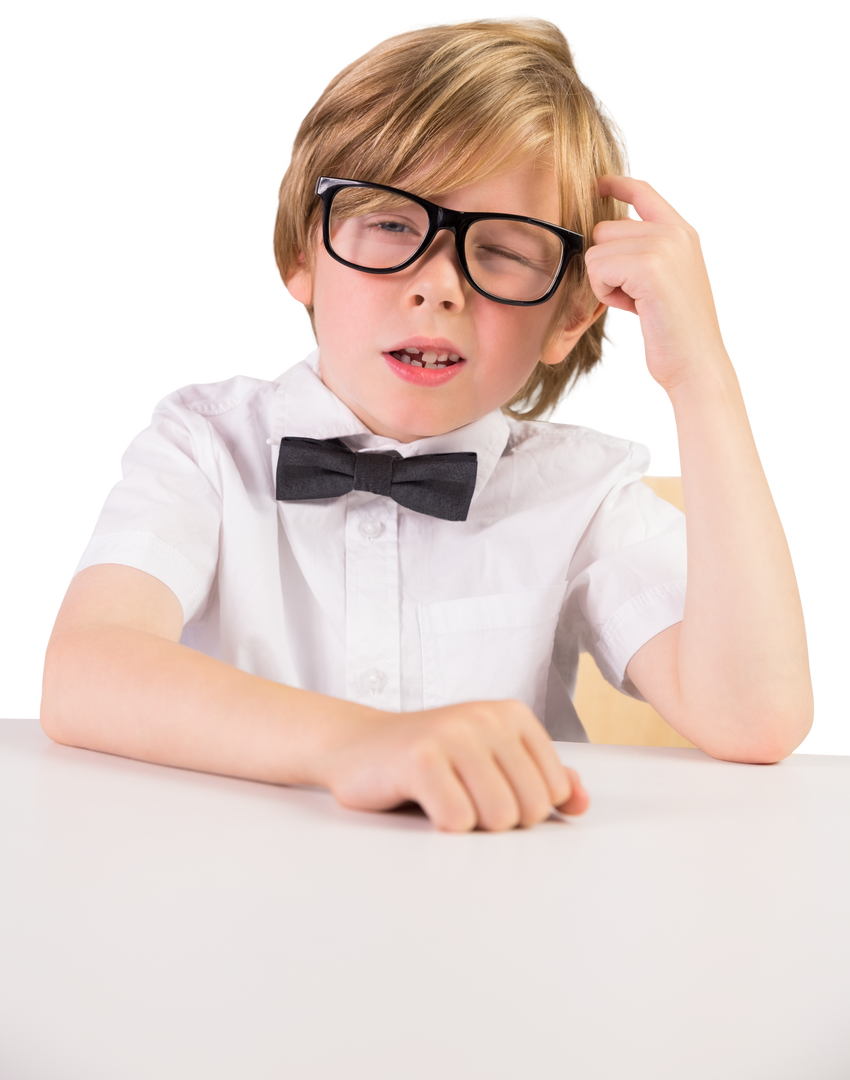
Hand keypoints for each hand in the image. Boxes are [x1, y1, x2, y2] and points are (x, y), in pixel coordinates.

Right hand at [320, 700, 589, 832]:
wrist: (356, 746)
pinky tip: (423, 802)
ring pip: (499, 818)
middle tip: (462, 798)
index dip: (523, 809)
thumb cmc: (429, 760)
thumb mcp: (490, 761)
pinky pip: (457, 821)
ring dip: (470, 825)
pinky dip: (442, 826)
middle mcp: (486, 718)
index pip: (554, 792)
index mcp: (512, 716)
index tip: (488, 791)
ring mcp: (452, 734)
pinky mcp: (420, 759)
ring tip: (445, 800)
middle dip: (498, 820)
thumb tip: (581, 803)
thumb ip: (539, 778)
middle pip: (530, 809)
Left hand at [584, 175, 729, 395]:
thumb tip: (602, 236)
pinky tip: (632, 309)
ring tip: (636, 304)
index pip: (643, 189)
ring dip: (605, 283)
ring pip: (597, 250)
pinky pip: (598, 268)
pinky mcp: (649, 266)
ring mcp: (664, 245)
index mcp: (684, 232)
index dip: (615, 185)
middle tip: (633, 295)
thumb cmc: (677, 333)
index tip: (597, 186)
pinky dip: (605, 294)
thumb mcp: (666, 281)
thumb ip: (644, 252)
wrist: (698, 365)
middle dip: (607, 265)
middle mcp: (676, 232)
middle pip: (605, 227)